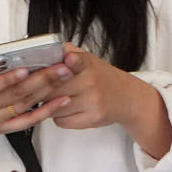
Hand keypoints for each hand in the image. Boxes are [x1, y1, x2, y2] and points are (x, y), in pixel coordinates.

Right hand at [0, 41, 70, 171]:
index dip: (8, 78)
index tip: (25, 68)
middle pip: (15, 94)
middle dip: (40, 79)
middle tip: (60, 66)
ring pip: (25, 104)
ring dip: (47, 90)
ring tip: (65, 75)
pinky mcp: (4, 127)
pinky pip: (28, 121)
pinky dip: (46, 112)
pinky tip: (61, 101)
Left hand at [38, 45, 171, 158]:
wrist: (126, 97)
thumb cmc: (103, 78)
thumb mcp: (88, 59)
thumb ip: (67, 51)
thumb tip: (46, 50)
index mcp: (88, 64)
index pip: (79, 61)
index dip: (71, 61)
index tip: (69, 59)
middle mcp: (91, 82)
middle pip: (54, 88)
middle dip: (45, 90)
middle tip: (47, 89)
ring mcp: (93, 101)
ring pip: (55, 106)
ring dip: (51, 105)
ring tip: (60, 99)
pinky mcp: (93, 118)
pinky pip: (62, 121)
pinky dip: (60, 117)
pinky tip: (68, 109)